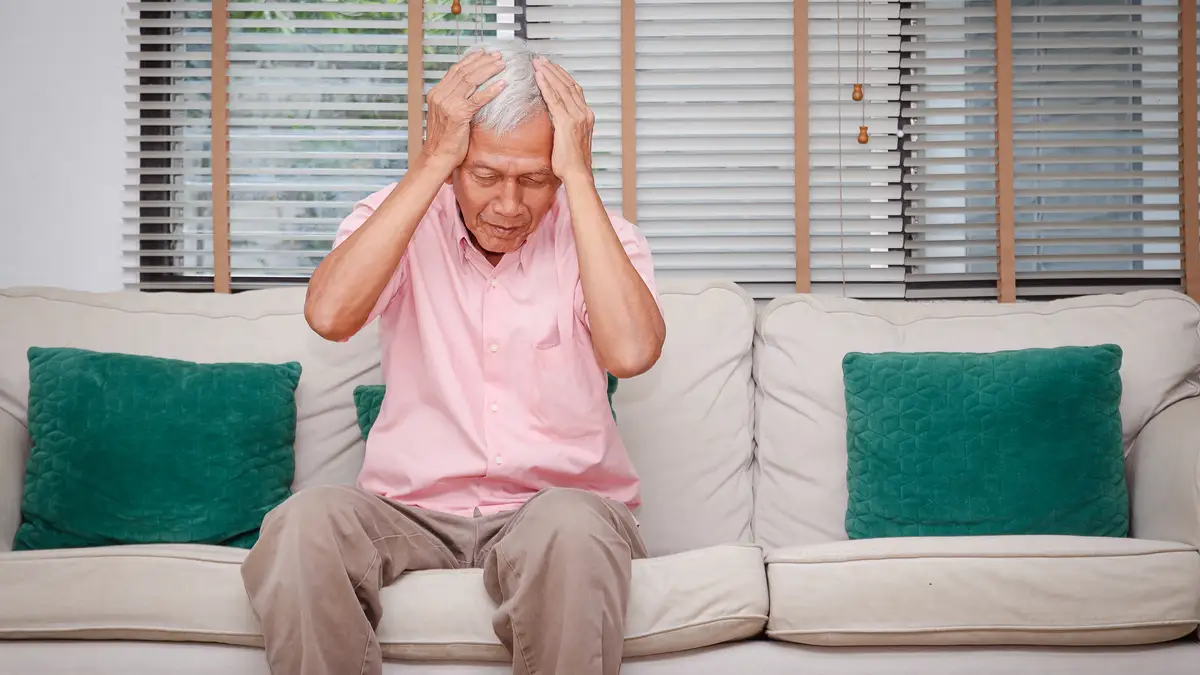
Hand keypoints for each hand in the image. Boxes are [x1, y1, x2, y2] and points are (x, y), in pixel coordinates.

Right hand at [422, 50, 506, 172]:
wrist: (438, 156)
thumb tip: (470, 90)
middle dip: (483, 62)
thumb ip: (454, 100)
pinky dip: (491, 90)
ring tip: (502, 64)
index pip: (455, 70)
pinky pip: (478, 99)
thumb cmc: (445, 139)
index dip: (471, 60)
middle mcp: (440, 95)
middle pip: (464, 72)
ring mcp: (448, 104)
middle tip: (498, 56)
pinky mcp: (458, 115)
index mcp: (437, 93)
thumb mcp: (446, 114)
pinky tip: (502, 84)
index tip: (484, 53)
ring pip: (471, 81)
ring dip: (489, 70)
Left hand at [533, 56, 593, 181]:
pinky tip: (538, 77)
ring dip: (549, 73)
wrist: (577, 174)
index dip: (562, 76)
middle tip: (541, 59)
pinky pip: (554, 99)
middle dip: (554, 70)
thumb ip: (564, 125)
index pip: (574, 89)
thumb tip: (553, 119)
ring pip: (562, 88)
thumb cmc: (571, 163)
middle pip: (569, 84)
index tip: (551, 67)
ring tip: (537, 63)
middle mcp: (584, 113)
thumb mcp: (569, 139)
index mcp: (586, 116)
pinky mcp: (567, 123)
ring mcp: (577, 117)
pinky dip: (546, 86)